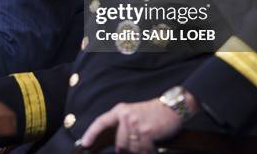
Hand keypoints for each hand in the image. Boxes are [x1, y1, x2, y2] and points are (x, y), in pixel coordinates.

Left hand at [81, 94, 195, 153]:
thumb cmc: (153, 112)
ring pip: (131, 149)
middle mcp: (126, 116)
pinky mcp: (147, 132)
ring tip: (147, 143)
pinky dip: (148, 152)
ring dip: (139, 151)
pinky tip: (152, 146)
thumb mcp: (133, 113)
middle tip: (138, 144)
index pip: (101, 122)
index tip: (85, 143)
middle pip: (119, 143)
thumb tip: (117, 145)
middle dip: (127, 149)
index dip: (91, 133)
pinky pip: (143, 150)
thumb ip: (122, 125)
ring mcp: (136, 124)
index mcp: (120, 110)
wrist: (172, 107)